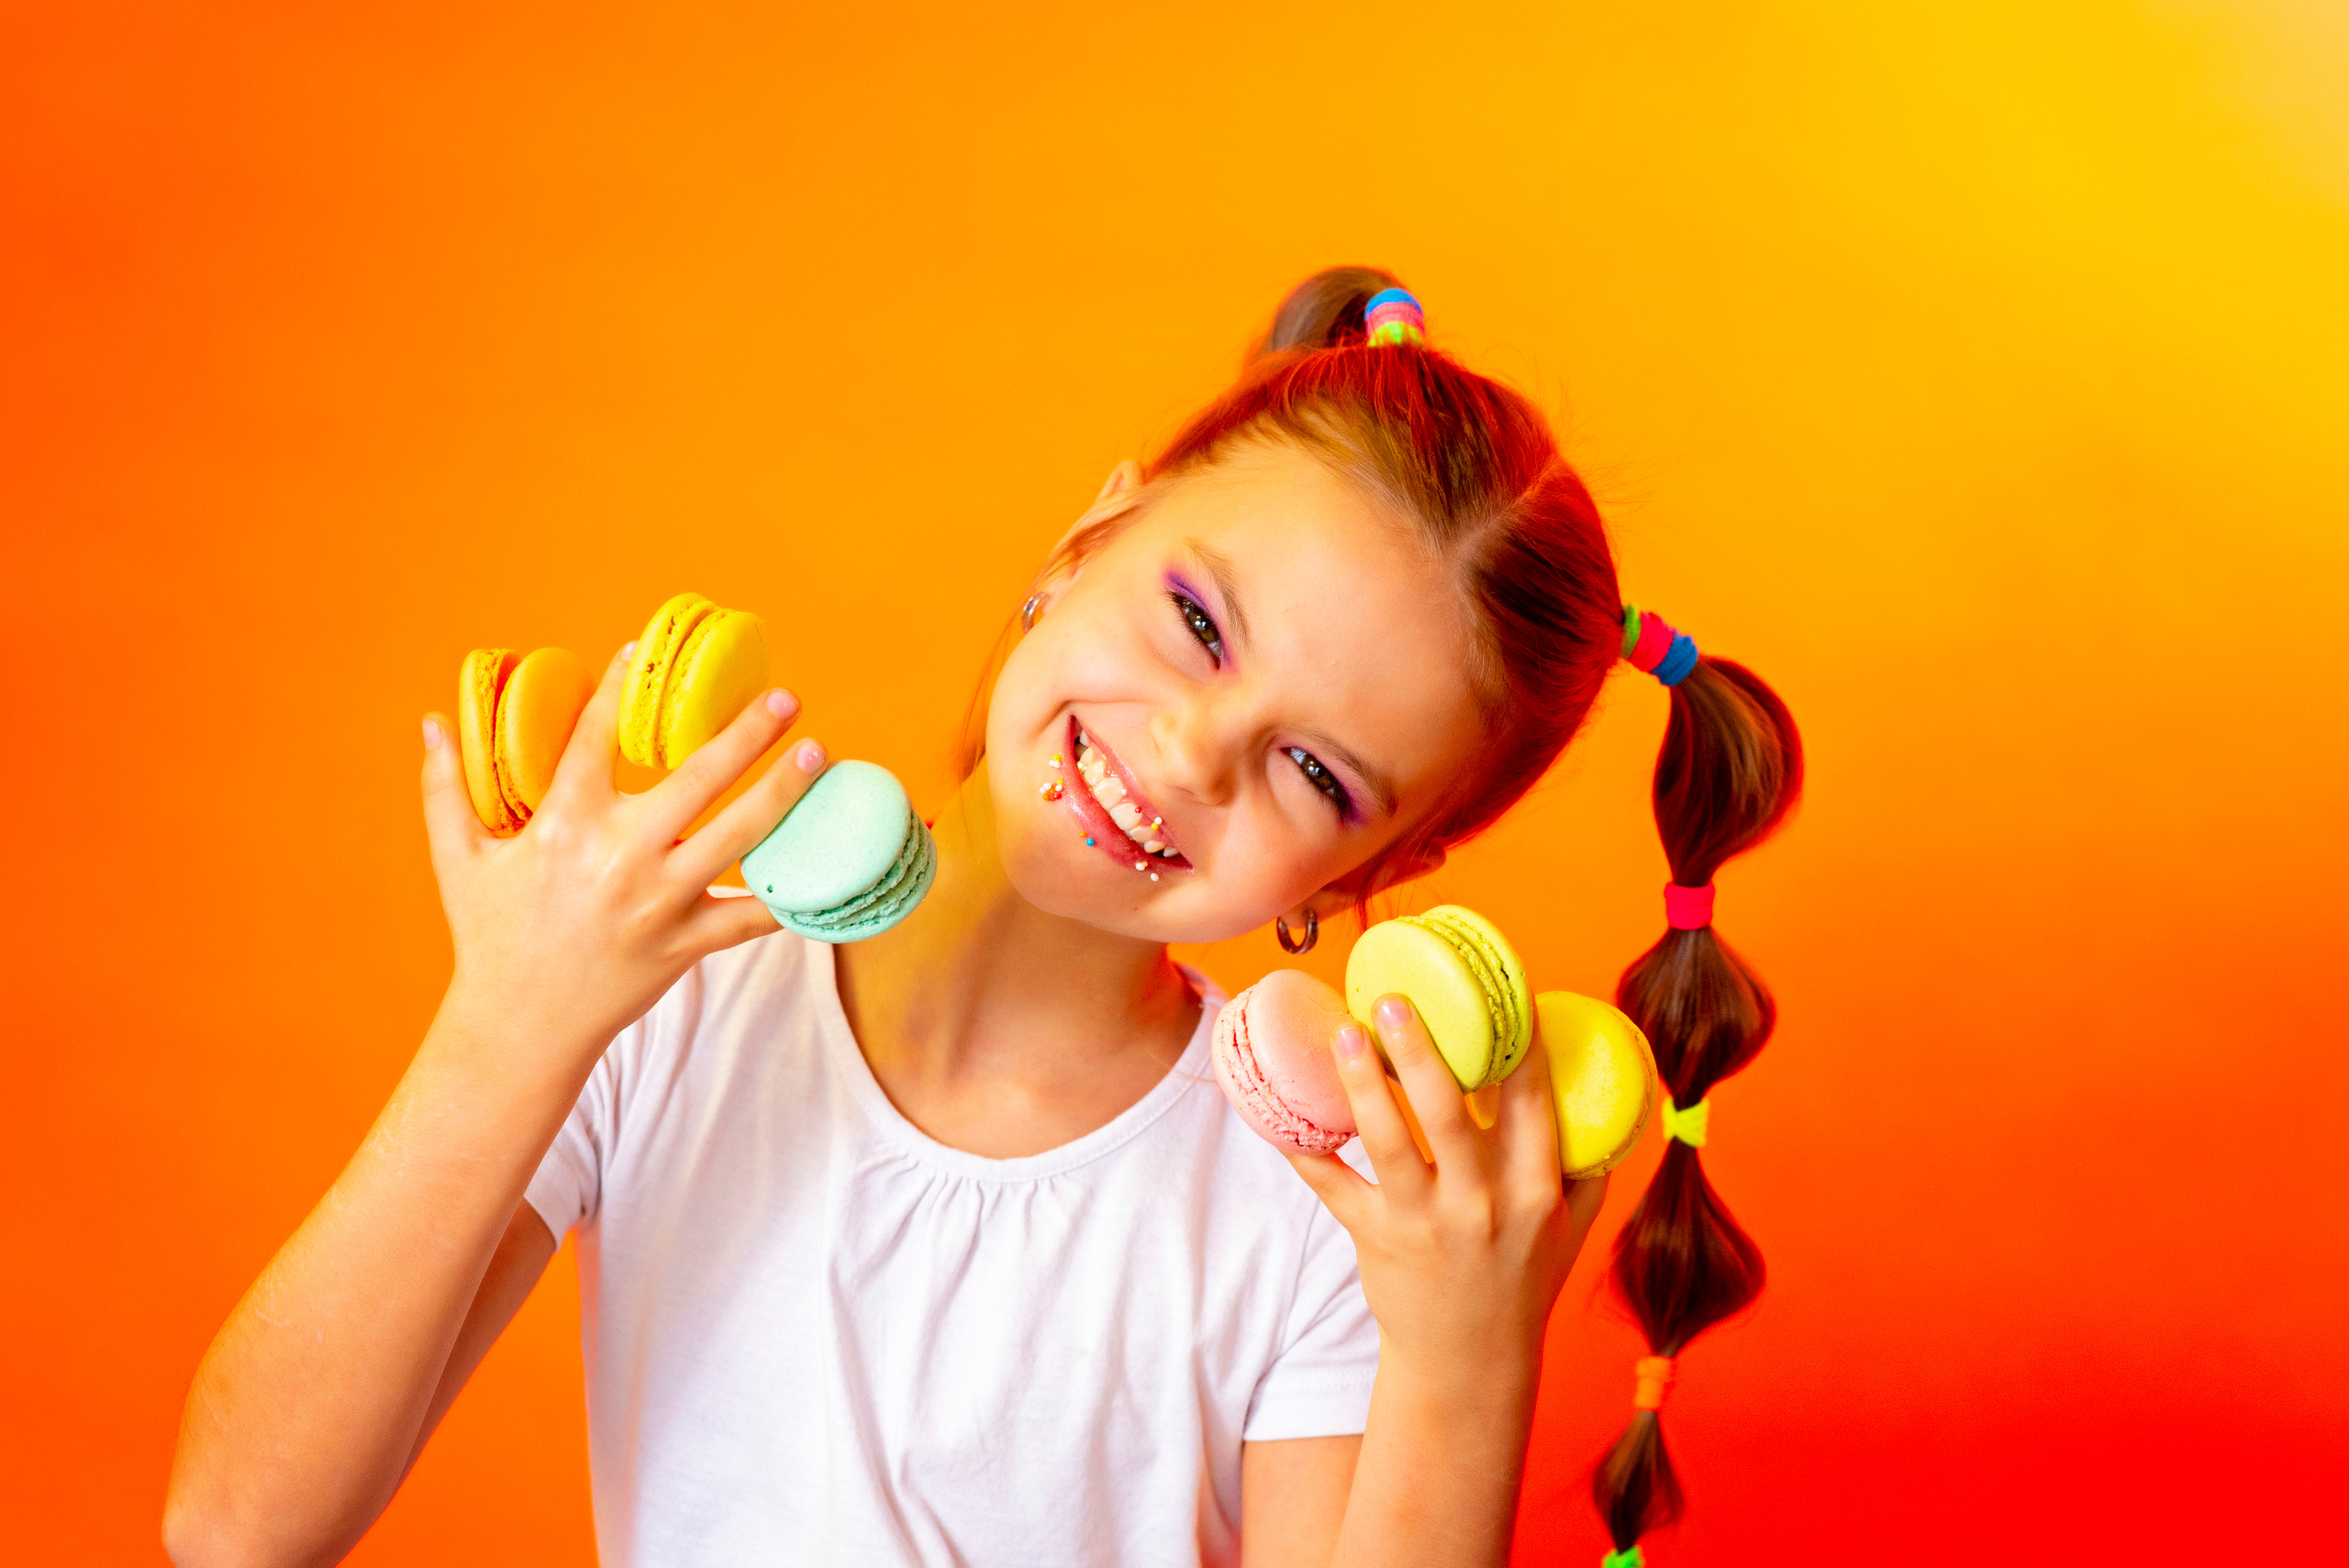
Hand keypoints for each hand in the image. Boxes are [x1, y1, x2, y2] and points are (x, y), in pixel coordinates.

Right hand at [418, 645, 822, 1072]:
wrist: (518, 1028)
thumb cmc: (490, 938)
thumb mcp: (457, 860)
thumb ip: (445, 788)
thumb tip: (433, 722)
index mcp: (562, 826)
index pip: (595, 738)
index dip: (617, 689)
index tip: (641, 649)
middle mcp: (618, 858)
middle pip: (699, 779)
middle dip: (748, 733)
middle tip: (787, 699)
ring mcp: (658, 903)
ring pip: (740, 838)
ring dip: (784, 793)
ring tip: (818, 755)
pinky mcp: (685, 945)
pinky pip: (750, 917)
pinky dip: (790, 894)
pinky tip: (826, 861)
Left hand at [1284, 998, 1605, 1379]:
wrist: (1470, 1363)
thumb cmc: (1520, 1283)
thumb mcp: (1569, 1228)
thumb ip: (1582, 1164)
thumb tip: (1598, 1090)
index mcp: (1534, 1191)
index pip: (1530, 1102)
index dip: (1516, 1041)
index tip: (1500, 989)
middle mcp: (1480, 1205)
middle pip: (1449, 1114)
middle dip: (1421, 1050)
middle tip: (1395, 998)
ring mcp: (1423, 1223)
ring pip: (1388, 1142)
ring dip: (1363, 1084)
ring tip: (1346, 1031)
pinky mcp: (1375, 1238)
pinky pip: (1333, 1185)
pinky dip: (1305, 1148)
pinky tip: (1282, 1110)